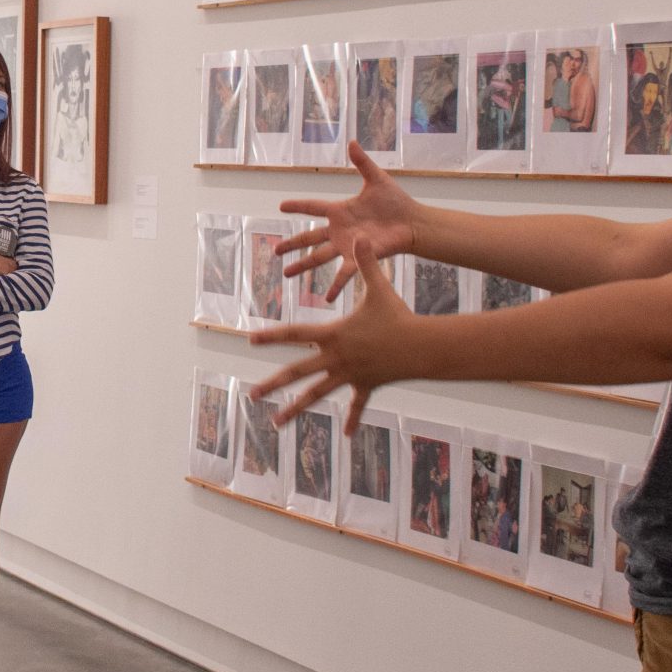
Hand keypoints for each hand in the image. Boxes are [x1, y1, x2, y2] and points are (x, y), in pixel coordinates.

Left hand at [249, 253, 420, 432]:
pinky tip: (346, 435)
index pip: (294, 333)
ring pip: (316, 395)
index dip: (272, 335)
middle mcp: (335, 358)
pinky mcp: (366, 386)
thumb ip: (366, 263)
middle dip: (272, 384)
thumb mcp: (379, 287)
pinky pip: (357, 404)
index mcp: (332, 335)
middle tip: (251, 395)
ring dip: (296, 409)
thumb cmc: (397, 315)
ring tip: (276, 422)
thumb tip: (359, 236)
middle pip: (296, 373)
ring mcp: (348, 375)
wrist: (421, 346)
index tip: (251, 339)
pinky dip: (352, 418)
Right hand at [277, 140, 420, 297]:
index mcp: (340, 211)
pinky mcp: (360, 258)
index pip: (313, 207)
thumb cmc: (396, 202)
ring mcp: (347, 246)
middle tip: (275, 251)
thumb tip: (351, 142)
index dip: (298, 206)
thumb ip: (362, 163)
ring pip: (319, 257)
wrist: (412, 222)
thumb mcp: (376, 179)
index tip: (281, 206)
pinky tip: (326, 298)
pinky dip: (336, 286)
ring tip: (286, 275)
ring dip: (303, 266)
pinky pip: (345, 273)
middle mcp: (339, 230)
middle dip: (292, 245)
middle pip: (309, 238)